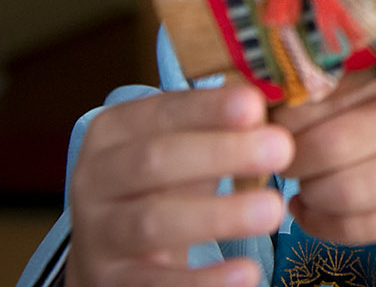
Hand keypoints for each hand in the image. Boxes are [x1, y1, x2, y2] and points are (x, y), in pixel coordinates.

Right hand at [65, 85, 293, 286]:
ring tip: (272, 210)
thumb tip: (267, 107)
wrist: (113, 253)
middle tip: (281, 149)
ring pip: (153, 222)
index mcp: (112, 132)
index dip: (208, 109)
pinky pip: (156, 283)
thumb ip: (215, 126)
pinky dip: (203, 281)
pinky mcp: (112, 282)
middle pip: (155, 161)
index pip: (161, 112)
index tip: (256, 106)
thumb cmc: (162, 184)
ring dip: (217, 215)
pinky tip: (247, 273)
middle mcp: (95, 179)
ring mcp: (99, 234)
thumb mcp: (180, 146)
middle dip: (220, 153)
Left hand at [275, 69, 375, 247]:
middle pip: (332, 146)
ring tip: (301, 182)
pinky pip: (363, 228)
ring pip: (345, 192)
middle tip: (280, 154)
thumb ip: (350, 75)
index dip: (287, 113)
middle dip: (291, 157)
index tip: (270, 119)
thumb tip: (270, 95)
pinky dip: (322, 225)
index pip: (330, 94)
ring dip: (307, 193)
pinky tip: (310, 210)